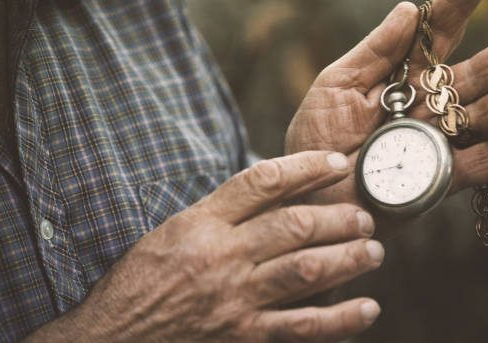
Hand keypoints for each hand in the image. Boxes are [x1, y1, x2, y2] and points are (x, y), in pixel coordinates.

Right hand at [24, 152, 383, 342]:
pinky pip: (302, 326)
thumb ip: (223, 211)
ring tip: (373, 250)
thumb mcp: (174, 230)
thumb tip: (276, 189)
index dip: (305, 167)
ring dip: (349, 258)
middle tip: (363, 215)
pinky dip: (340, 318)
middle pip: (295, 225)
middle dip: (340, 217)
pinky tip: (366, 307)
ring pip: (307, 270)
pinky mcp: (244, 335)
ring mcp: (236, 299)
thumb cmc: (144, 278)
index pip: (262, 181)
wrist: (114, 336)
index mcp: (202, 223)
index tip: (336, 162)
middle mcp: (222, 257)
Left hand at [285, 0, 487, 236]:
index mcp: (398, 79)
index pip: (434, 37)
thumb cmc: (314, 141)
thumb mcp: (335, 87)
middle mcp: (424, 107)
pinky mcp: (441, 180)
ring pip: (481, 116)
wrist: (306, 196)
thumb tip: (408, 8)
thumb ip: (373, 52)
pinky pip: (482, 164)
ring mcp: (435, 143)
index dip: (456, 5)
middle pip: (470, 77)